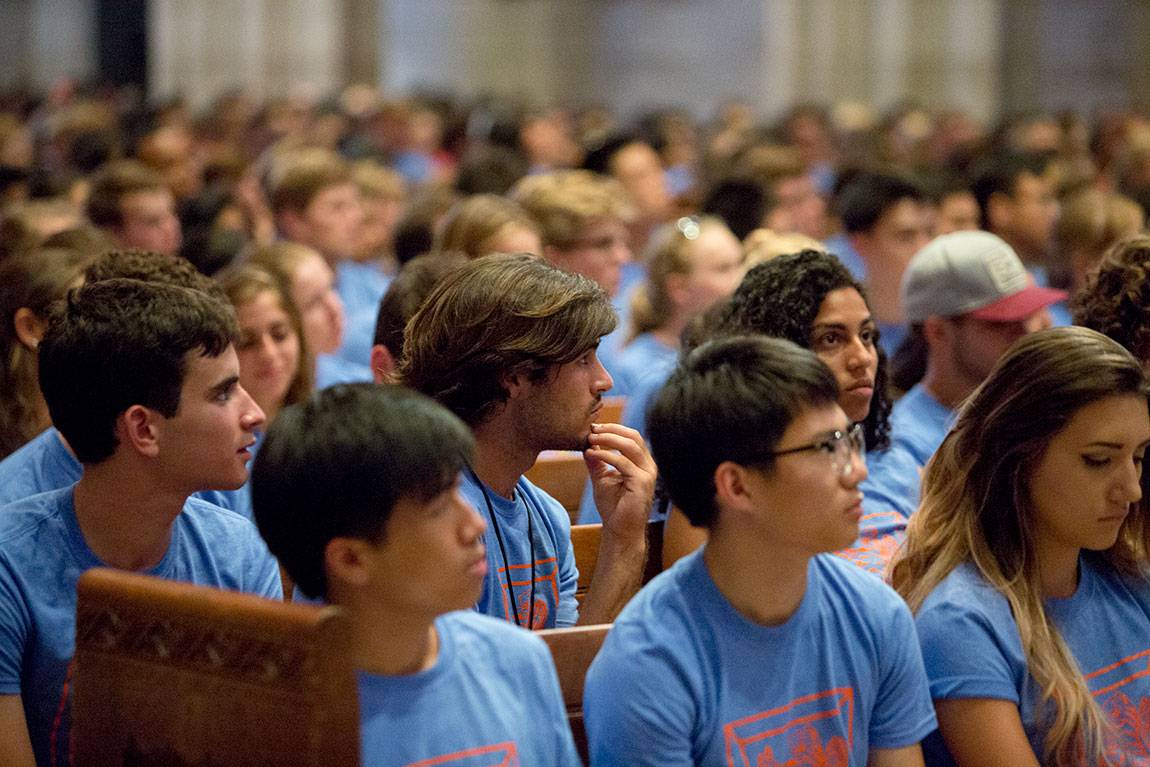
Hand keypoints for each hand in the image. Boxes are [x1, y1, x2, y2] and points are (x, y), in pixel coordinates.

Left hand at [585, 422, 655, 543]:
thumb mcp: (602, 478)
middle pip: (633, 436)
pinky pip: (623, 462)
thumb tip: (586, 443)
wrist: (620, 531)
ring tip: (591, 439)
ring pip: (630, 446)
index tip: (594, 427)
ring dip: (608, 439)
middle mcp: (648, 466)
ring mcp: (647, 474)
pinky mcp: (641, 483)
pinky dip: (605, 455)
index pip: (631, 436)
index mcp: (642, 463)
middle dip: (611, 429)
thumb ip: (597, 461)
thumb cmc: (613, 506)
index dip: (613, 428)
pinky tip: (591, 454)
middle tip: (592, 429)